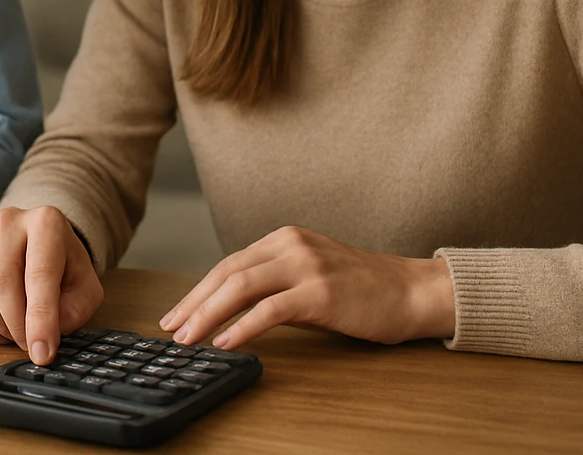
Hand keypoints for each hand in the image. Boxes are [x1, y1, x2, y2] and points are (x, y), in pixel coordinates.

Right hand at [0, 207, 103, 364]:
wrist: (41, 244)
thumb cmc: (63, 266)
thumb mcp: (85, 287)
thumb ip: (74, 310)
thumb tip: (46, 335)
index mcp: (45, 222)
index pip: (39, 274)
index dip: (40, 319)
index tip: (41, 352)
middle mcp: (8, 222)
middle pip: (1, 281)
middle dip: (15, 324)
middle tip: (28, 344)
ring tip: (13, 331)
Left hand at [159, 226, 454, 348]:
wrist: (411, 292)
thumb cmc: (362, 290)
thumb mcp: (310, 275)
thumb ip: (273, 283)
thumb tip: (230, 310)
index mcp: (284, 239)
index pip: (228, 264)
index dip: (198, 291)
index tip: (176, 314)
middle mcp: (290, 245)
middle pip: (227, 272)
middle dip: (193, 303)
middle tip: (171, 329)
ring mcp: (306, 266)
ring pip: (241, 286)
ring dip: (208, 314)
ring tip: (189, 338)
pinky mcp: (321, 292)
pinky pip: (270, 309)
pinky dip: (242, 326)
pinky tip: (226, 342)